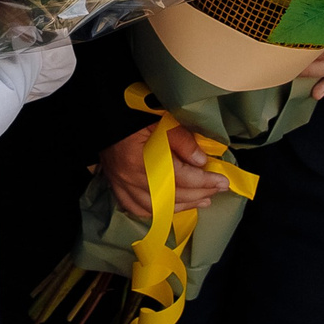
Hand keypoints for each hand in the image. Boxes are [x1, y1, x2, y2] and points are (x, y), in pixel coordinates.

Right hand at [98, 123, 231, 221]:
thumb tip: (201, 162)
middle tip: (218, 189)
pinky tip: (172, 208)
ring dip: (182, 205)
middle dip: (198, 193)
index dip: (203, 180)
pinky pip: (136, 207)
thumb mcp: (160, 119)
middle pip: (169, 195)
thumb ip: (180, 139)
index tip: (222, 181)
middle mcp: (127, 177)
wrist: (100, 112)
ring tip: (203, 200)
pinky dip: (156, 211)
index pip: (178, 176)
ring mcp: (119, 183)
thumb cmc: (131, 112)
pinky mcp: (115, 184)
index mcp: (138, 159)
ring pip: (155, 206)